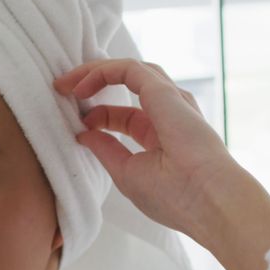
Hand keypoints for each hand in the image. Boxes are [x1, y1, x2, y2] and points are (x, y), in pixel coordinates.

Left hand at [52, 58, 234, 239]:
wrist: (208, 200)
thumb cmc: (176, 197)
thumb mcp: (128, 173)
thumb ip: (106, 150)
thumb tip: (83, 134)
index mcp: (162, 136)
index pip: (126, 116)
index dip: (99, 116)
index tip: (78, 126)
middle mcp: (168, 113)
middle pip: (128, 85)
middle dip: (93, 83)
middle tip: (61, 89)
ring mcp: (169, 100)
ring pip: (129, 70)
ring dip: (95, 71)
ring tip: (67, 81)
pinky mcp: (163, 92)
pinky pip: (128, 69)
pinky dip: (102, 71)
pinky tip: (82, 84)